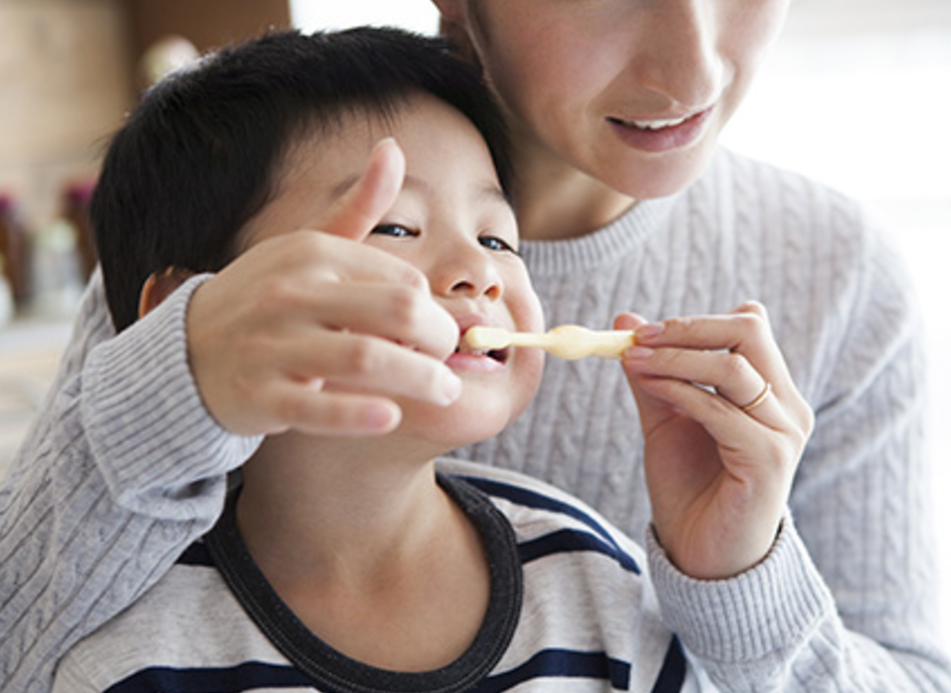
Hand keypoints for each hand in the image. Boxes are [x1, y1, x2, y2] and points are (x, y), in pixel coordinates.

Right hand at [187, 140, 461, 436]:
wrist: (187, 351)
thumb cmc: (268, 297)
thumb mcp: (308, 246)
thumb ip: (359, 206)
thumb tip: (393, 146)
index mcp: (312, 254)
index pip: (402, 279)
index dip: (434, 309)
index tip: (442, 331)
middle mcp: (291, 292)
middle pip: (396, 310)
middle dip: (439, 338)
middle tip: (452, 361)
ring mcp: (272, 344)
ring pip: (366, 357)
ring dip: (419, 378)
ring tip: (445, 392)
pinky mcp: (260, 395)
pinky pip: (318, 406)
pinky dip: (358, 413)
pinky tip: (390, 417)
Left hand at [617, 302, 813, 578]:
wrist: (700, 553)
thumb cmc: (689, 486)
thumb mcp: (665, 419)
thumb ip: (651, 372)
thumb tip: (625, 320)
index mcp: (770, 391)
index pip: (748, 326)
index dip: (695, 322)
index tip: (642, 330)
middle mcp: (787, 406)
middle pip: (749, 333)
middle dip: (688, 329)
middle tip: (638, 337)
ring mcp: (784, 433)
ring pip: (733, 368)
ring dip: (675, 358)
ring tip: (632, 360)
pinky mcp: (770, 460)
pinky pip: (721, 411)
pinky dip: (679, 392)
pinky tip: (649, 387)